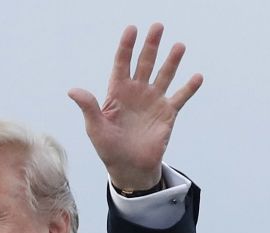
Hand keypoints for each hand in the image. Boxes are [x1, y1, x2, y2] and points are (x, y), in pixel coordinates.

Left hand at [68, 23, 202, 191]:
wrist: (129, 168)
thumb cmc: (109, 148)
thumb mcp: (95, 128)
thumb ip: (88, 107)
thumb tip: (73, 90)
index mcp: (117, 92)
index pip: (122, 63)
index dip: (126, 46)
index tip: (132, 29)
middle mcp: (137, 92)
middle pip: (145, 63)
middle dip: (151, 45)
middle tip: (158, 26)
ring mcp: (153, 101)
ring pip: (164, 75)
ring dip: (172, 61)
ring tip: (179, 46)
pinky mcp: (167, 114)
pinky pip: (180, 98)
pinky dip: (189, 88)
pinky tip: (197, 76)